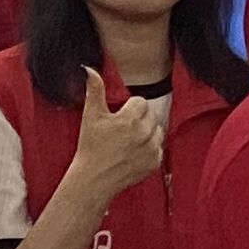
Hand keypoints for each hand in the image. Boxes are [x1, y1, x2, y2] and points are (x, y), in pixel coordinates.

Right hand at [70, 65, 167, 203]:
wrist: (94, 179)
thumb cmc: (90, 148)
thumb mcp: (91, 116)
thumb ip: (94, 90)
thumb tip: (89, 69)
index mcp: (130, 119)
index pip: (140, 102)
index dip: (128, 108)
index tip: (119, 118)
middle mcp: (144, 133)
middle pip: (150, 115)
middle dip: (138, 119)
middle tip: (121, 131)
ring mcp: (151, 149)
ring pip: (157, 130)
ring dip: (146, 133)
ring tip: (128, 141)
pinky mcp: (155, 163)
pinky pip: (159, 148)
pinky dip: (150, 149)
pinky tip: (134, 153)